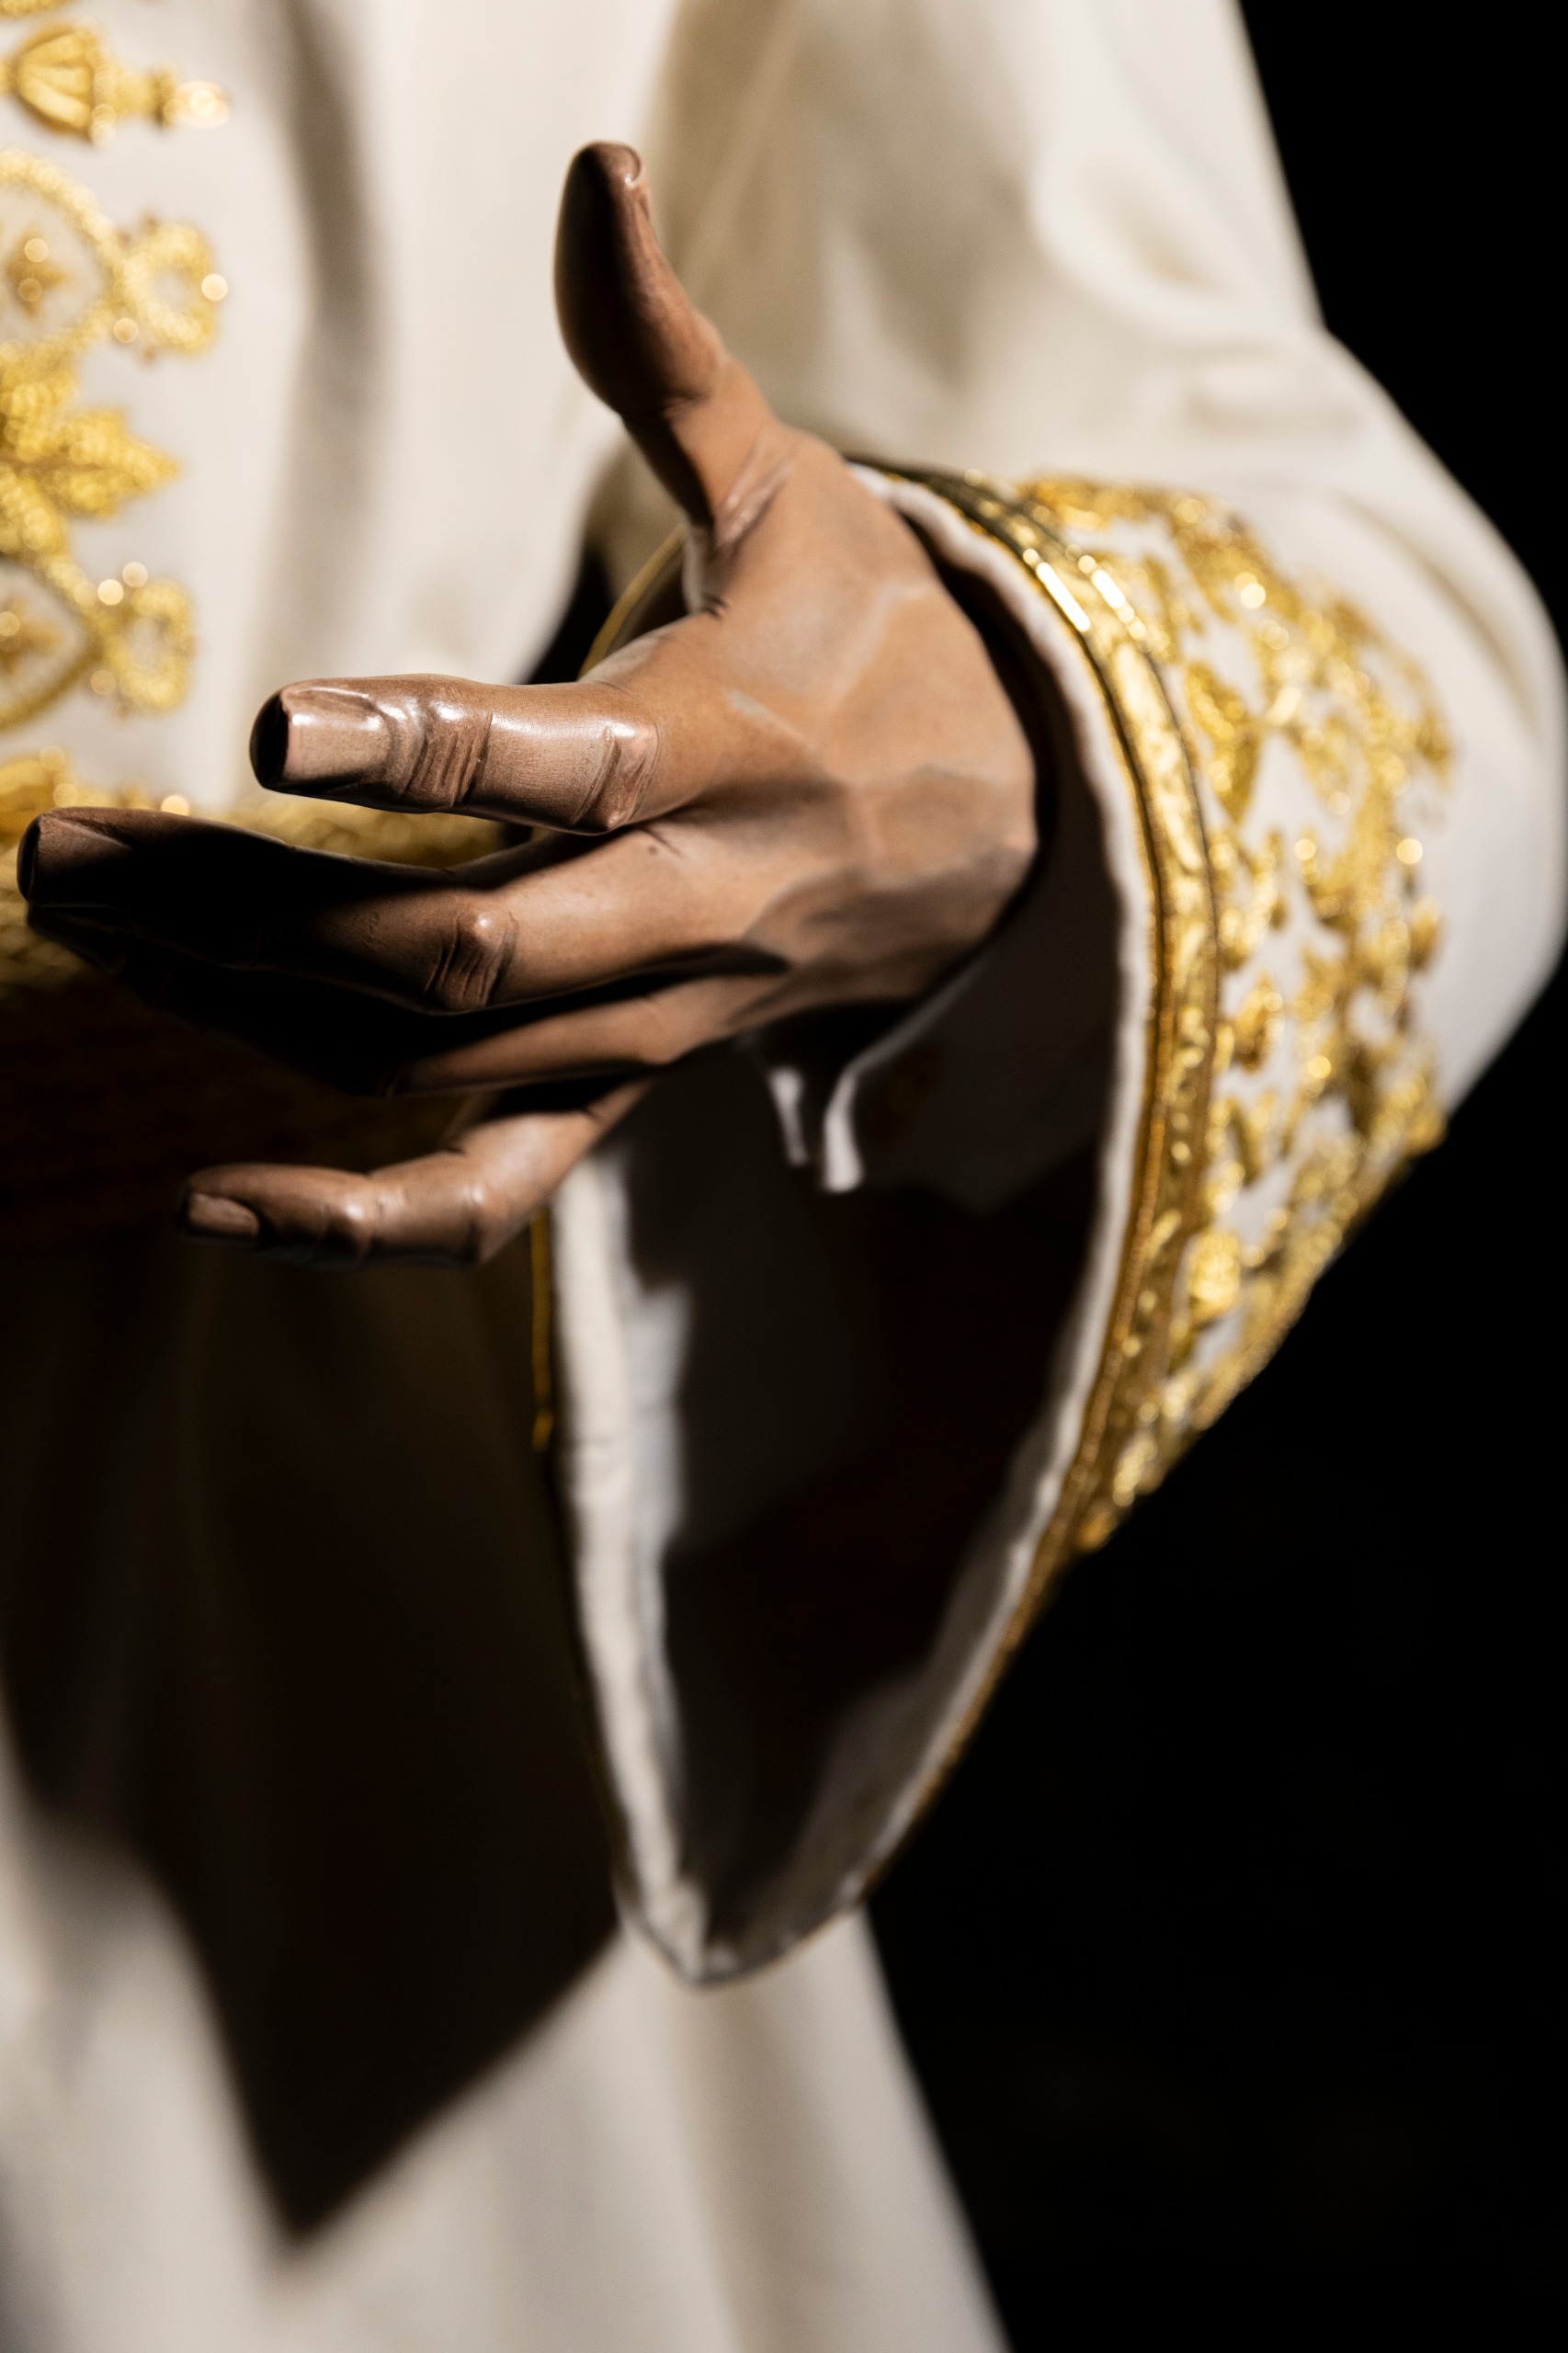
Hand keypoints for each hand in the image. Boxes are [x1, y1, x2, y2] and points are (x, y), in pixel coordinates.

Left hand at [21, 144, 1034, 1267]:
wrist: (1003, 837)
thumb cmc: (871, 639)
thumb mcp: (796, 489)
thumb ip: (671, 357)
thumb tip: (599, 168)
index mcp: (732, 742)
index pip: (571, 766)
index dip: (427, 750)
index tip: (277, 731)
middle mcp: (693, 908)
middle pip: (463, 954)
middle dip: (255, 919)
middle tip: (67, 854)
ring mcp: (658, 1024)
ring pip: (441, 1062)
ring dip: (251, 1014)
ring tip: (95, 931)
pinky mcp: (630, 1090)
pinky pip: (497, 1193)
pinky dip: (358, 1224)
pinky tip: (213, 1206)